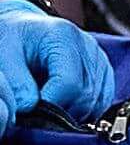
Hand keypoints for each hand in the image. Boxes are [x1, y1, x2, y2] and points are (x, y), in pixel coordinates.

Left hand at [0, 2, 112, 120]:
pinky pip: (102, 101)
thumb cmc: (13, 39)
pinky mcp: (104, 72)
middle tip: (38, 113)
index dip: (51, 104)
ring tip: (49, 106)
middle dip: (61, 112)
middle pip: (86, 95)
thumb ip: (17, 83)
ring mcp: (99, 60)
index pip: (70, 83)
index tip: (32, 111)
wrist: (24, 31)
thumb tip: (31, 108)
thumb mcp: (4, 56)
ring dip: (73, 113)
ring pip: (96, 103)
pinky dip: (84, 110)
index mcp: (64, 37)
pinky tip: (64, 104)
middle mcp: (88, 47)